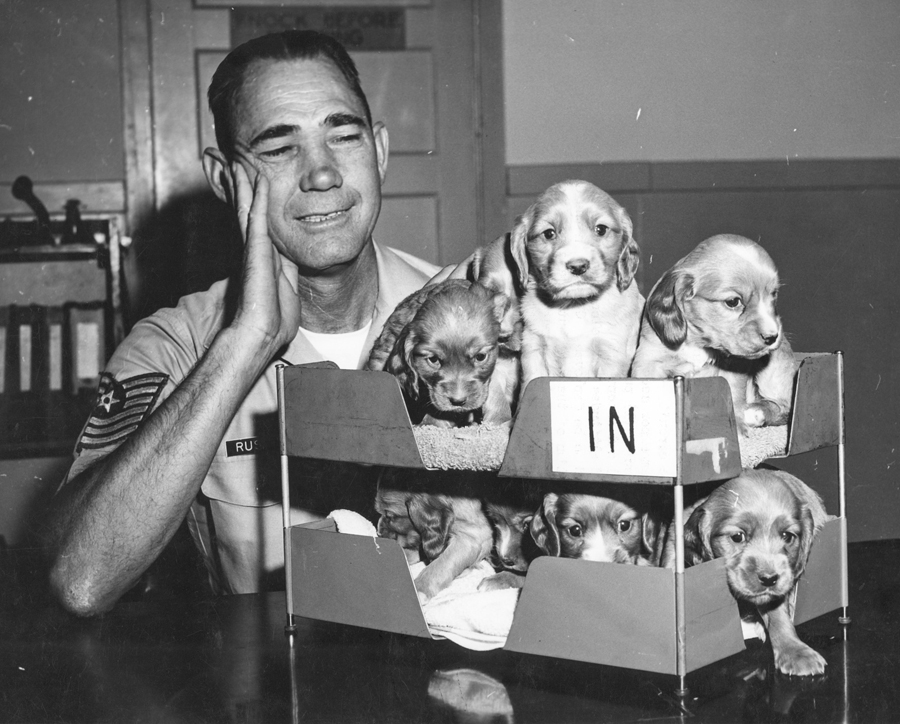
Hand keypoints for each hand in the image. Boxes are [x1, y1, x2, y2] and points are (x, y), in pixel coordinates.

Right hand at [231, 162, 300, 352]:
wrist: (262, 334)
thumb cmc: (273, 321)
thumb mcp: (287, 290)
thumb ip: (288, 272)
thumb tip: (293, 260)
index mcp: (261, 259)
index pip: (255, 224)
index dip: (251, 204)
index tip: (249, 186)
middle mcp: (252, 250)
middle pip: (244, 211)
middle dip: (238, 187)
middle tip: (231, 163)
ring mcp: (251, 249)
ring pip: (245, 208)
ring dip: (242, 184)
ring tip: (237, 161)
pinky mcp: (254, 250)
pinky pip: (256, 217)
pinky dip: (256, 196)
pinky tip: (256, 178)